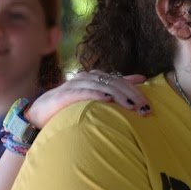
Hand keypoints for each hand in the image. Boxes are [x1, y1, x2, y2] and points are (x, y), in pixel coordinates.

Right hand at [25, 71, 148, 128]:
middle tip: (144, 108)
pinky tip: (106, 100)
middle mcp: (87, 77)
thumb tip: (141, 79)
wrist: (41, 112)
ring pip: (102, 86)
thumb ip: (117, 87)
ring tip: (131, 106)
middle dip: (131, 95)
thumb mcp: (96, 96)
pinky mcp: (65, 94)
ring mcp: (76, 84)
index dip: (135, 90)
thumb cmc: (71, 105)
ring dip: (118, 95)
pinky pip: (83, 92)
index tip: (148, 102)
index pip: (120, 81)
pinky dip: (96, 94)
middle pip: (114, 83)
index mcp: (96, 77)